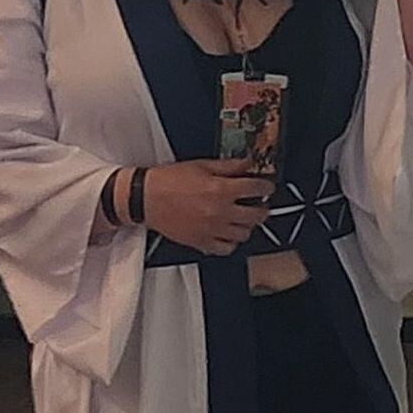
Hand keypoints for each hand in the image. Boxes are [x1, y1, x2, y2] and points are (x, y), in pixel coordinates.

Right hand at [144, 157, 274, 255]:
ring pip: (244, 234)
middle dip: (262, 208)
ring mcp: (212, 229)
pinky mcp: (202, 242)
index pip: (256, 189)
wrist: (146, 198)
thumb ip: (228, 166)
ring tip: (243, 217)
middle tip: (259, 203)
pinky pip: (227, 248)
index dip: (265, 186)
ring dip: (247, 225)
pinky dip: (231, 242)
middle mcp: (220, 212)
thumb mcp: (201, 166)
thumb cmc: (168, 181)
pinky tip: (228, 232)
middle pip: (256, 215)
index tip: (266, 187)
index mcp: (221, 190)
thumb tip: (246, 164)